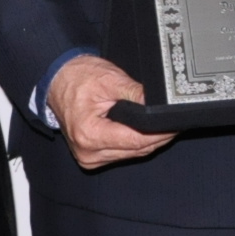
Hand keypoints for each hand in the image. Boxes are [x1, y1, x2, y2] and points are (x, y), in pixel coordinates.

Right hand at [48, 54, 175, 168]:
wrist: (58, 81)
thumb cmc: (78, 78)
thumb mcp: (110, 79)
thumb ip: (136, 93)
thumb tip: (159, 104)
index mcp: (89, 134)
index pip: (135, 140)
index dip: (159, 133)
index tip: (175, 124)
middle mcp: (88, 152)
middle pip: (136, 150)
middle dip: (158, 137)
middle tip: (176, 123)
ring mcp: (90, 157)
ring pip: (131, 154)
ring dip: (150, 142)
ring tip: (166, 126)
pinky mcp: (93, 156)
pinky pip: (123, 153)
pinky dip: (136, 144)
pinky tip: (149, 132)